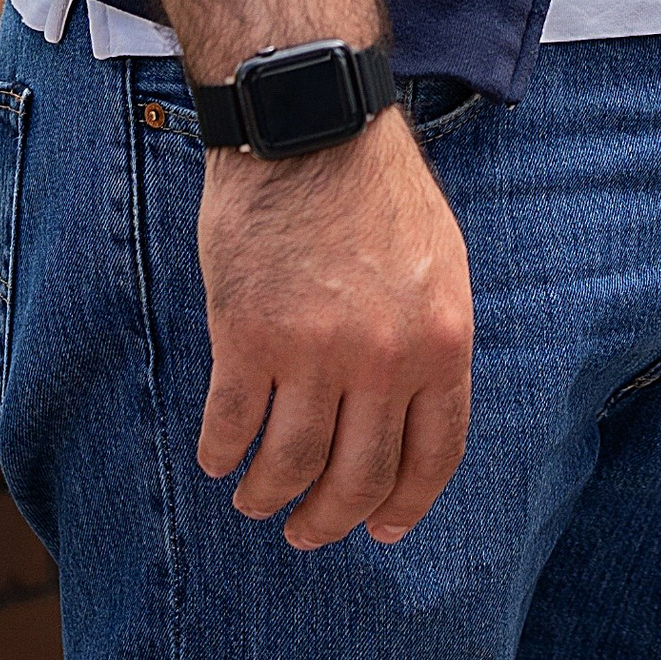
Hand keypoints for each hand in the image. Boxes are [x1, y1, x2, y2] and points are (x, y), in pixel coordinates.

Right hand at [197, 109, 474, 548]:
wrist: (311, 126)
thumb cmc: (376, 191)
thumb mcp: (439, 265)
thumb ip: (429, 344)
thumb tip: (410, 423)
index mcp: (441, 340)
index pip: (432, 455)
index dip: (403, 506)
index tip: (380, 531)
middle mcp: (384, 357)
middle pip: (357, 479)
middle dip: (329, 521)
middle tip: (307, 533)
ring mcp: (314, 350)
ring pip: (289, 467)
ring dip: (268, 498)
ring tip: (256, 500)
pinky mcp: (246, 336)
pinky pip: (231, 428)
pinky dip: (222, 455)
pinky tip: (219, 458)